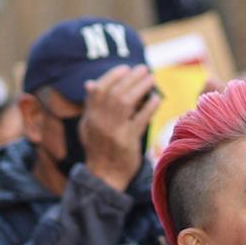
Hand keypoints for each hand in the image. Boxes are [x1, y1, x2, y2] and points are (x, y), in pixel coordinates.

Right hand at [79, 64, 161, 191]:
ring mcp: (113, 132)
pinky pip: (140, 119)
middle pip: (114, 93)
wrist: (104, 176)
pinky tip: (156, 99)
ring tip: (151, 79)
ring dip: (140, 87)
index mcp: (89, 117)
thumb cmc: (99, 148)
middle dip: (130, 78)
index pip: (98, 90)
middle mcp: (99, 123)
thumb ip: (91, 105)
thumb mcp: (89, 126)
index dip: (112, 76)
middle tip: (143, 69)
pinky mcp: (127, 141)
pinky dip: (149, 107)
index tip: (125, 68)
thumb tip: (90, 83)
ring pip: (126, 102)